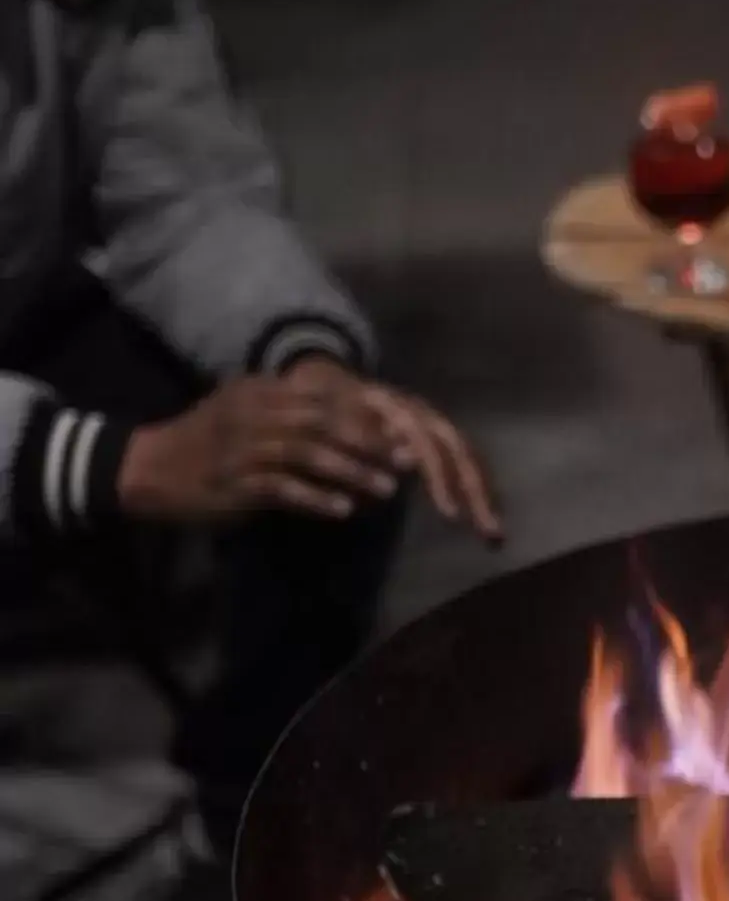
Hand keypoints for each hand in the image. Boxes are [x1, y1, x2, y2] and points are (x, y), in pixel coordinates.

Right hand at [120, 365, 500, 538]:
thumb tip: (347, 425)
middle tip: (405, 462)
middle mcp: (254, 412)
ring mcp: (242, 447)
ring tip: (386, 490)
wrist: (150, 467)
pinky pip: (282, 489)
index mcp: (261, 391)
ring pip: (308, 454)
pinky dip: (315, 499)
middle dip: (369, 442)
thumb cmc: (208, 442)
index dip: (365, 416)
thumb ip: (290, 414)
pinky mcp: (234, 483)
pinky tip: (343, 510)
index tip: (401, 433)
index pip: (323, 398)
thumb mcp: (247, 413)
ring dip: (352, 473)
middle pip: (323, 423)